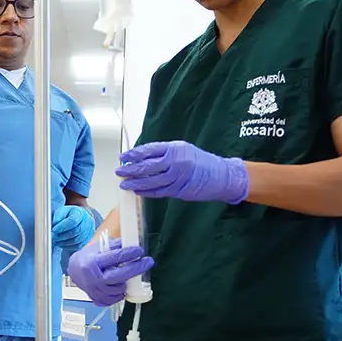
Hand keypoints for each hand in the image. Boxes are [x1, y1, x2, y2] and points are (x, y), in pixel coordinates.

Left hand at [52, 206, 94, 250]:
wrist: (80, 219)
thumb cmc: (69, 215)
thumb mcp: (62, 211)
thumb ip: (58, 216)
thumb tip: (54, 224)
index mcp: (80, 213)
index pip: (73, 221)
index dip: (62, 226)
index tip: (53, 229)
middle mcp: (87, 222)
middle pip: (75, 232)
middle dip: (62, 236)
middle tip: (53, 237)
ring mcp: (89, 232)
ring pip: (76, 240)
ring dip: (64, 242)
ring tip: (56, 241)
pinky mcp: (87, 240)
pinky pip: (78, 246)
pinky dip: (68, 246)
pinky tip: (62, 244)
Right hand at [67, 238, 153, 306]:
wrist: (74, 270)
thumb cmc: (88, 257)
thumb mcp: (99, 247)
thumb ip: (115, 246)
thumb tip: (132, 243)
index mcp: (92, 262)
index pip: (114, 258)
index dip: (129, 254)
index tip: (140, 250)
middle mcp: (92, 278)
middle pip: (119, 276)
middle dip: (135, 269)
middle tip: (148, 262)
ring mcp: (94, 290)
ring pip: (117, 290)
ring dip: (125, 283)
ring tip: (127, 276)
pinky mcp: (95, 299)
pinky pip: (112, 300)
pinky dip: (118, 295)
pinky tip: (120, 287)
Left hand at [116, 141, 248, 203]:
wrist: (222, 175)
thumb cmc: (200, 161)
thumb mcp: (182, 149)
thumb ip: (163, 153)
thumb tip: (141, 158)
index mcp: (175, 148)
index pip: (149, 150)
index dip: (134, 154)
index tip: (123, 158)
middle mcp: (175, 162)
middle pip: (147, 166)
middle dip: (131, 170)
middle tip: (119, 172)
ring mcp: (177, 177)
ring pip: (151, 181)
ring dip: (135, 183)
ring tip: (124, 184)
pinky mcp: (179, 191)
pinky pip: (159, 192)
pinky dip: (147, 192)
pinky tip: (138, 191)